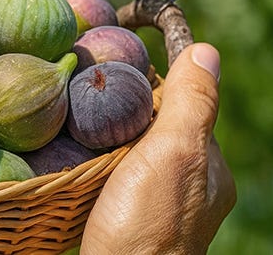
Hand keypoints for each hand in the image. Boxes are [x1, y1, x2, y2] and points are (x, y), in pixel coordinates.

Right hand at [81, 42, 235, 253]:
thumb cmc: (146, 223)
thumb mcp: (175, 153)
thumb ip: (192, 104)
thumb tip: (206, 49)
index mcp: (207, 167)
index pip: (180, 105)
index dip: (149, 81)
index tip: (112, 63)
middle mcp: (184, 185)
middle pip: (149, 127)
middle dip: (119, 108)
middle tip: (79, 89)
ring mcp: (150, 203)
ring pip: (124, 151)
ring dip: (98, 134)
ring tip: (64, 116)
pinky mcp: (117, 217)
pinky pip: (104, 174)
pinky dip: (86, 160)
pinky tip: (65, 155)